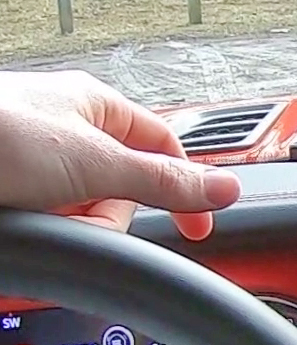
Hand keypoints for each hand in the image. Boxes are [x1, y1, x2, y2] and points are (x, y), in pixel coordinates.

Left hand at [0, 71, 239, 239]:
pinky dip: (38, 236)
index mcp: (95, 108)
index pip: (165, 149)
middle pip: (119, 193)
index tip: (196, 227)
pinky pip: (44, 227)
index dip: (185, 188)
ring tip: (34, 220)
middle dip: (105, 218)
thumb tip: (226, 187)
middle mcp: (64, 133)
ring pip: (79, 216)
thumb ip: (166, 181)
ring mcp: (31, 165)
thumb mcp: (96, 162)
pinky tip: (22, 230)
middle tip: (79, 217)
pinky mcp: (8, 194)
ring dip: (66, 230)